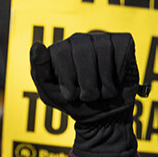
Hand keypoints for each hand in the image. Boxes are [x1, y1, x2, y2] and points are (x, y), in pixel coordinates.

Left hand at [30, 33, 146, 156]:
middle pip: (82, 51)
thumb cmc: (75, 102)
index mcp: (58, 51)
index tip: (70, 94)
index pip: (60, 52)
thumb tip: (36, 45)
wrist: (104, 117)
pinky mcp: (121, 42)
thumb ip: (40, 69)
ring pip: (102, 50)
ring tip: (100, 92)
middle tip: (86, 97)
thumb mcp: (50, 92)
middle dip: (86, 82)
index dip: (67, 79)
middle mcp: (77, 40)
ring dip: (103, 81)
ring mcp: (99, 39)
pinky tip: (114, 81)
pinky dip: (116, 74)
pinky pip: (118, 51)